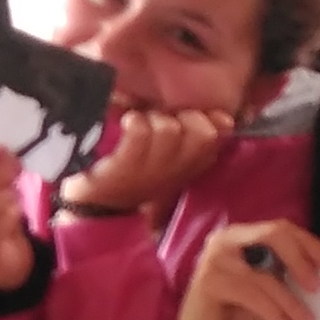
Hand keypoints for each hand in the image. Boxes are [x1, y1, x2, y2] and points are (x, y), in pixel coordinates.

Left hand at [61, 104, 228, 217]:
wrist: (98, 206)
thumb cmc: (134, 171)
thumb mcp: (168, 154)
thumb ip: (189, 133)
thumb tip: (216, 113)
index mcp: (192, 164)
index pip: (221, 136)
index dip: (212, 119)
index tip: (190, 115)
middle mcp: (178, 170)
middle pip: (204, 134)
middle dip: (184, 116)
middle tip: (164, 119)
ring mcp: (152, 171)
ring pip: (169, 130)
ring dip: (154, 119)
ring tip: (139, 123)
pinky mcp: (124, 167)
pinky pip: (140, 132)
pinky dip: (135, 122)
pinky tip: (127, 123)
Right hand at [179, 221, 319, 319]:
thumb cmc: (239, 310)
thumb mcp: (269, 286)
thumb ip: (286, 272)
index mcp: (242, 234)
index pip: (281, 228)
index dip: (309, 243)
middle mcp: (226, 239)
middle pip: (272, 236)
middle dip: (299, 261)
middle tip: (317, 287)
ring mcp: (215, 258)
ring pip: (264, 274)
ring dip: (289, 301)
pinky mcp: (209, 282)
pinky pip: (250, 293)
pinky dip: (271, 310)